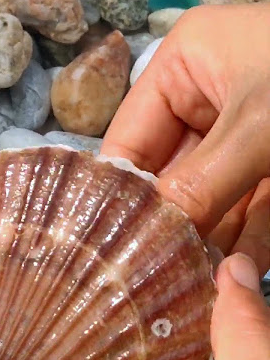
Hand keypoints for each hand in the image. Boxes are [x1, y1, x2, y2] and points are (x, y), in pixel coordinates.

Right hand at [101, 5, 269, 276]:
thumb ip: (202, 185)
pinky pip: (253, 212)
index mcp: (186, 70)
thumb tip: (150, 243)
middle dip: (169, 228)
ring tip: (184, 290)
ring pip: (211, 202)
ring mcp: (245, 139)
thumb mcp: (260, 127)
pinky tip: (235, 279)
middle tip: (145, 281)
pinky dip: (249, 245)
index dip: (119, 197)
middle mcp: (207, 103)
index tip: (106, 251)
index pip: (130, 141)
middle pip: (171, 178)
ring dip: (207, 245)